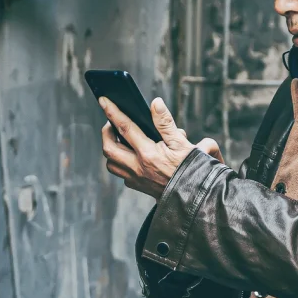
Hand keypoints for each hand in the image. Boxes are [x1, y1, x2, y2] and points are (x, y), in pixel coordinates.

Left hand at [99, 96, 221, 197]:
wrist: (194, 197)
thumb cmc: (191, 170)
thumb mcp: (182, 143)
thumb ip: (166, 123)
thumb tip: (155, 103)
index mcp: (148, 154)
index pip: (125, 128)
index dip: (112, 112)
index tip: (103, 100)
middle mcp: (138, 168)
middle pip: (109, 148)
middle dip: (106, 132)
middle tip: (112, 122)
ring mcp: (136, 179)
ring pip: (111, 163)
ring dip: (111, 149)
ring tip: (119, 138)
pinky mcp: (138, 186)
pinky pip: (122, 174)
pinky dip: (121, 162)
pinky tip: (130, 155)